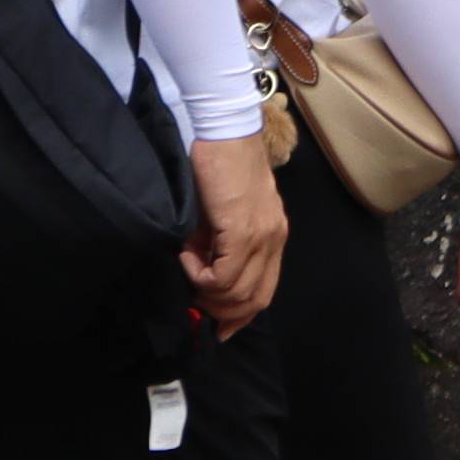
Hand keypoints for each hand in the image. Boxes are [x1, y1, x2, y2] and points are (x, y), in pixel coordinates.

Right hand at [183, 130, 288, 335]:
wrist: (224, 132)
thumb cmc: (219, 167)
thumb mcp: (225, 214)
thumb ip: (221, 245)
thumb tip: (202, 275)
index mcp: (273, 237)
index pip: (264, 292)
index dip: (239, 316)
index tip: (217, 328)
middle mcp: (274, 240)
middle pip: (255, 300)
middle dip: (222, 313)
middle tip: (195, 302)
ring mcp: (262, 236)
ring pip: (237, 292)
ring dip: (206, 291)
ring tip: (187, 267)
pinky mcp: (243, 230)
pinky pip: (222, 275)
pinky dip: (198, 274)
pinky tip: (186, 253)